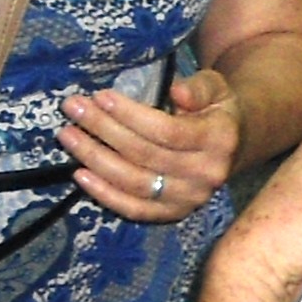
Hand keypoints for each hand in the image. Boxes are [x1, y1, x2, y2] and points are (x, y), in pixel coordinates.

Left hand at [64, 65, 244, 220]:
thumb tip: (177, 91)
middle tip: (73, 109)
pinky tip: (80, 174)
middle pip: (145, 155)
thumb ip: (198, 87)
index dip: (130, 115)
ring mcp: (190, 199)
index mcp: (220, 140)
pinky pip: (135, 209)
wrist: (233, 144)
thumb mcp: (215, 87)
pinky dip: (105, 195)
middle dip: (103, 130)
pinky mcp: (174, 214)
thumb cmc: (215, 109)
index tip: (100, 97)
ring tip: (68, 136)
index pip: (167, 131)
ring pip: (135, 183)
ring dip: (96, 159)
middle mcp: (207, 174)